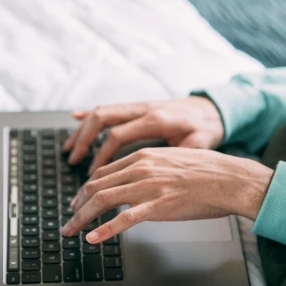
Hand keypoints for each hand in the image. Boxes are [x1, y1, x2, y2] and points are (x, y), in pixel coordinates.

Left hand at [60, 147, 274, 242]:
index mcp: (144, 157)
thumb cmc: (209, 171)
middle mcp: (141, 169)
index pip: (104, 171)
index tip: (80, 199)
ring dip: (81, 218)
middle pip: (96, 185)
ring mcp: (148, 187)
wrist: (229, 179)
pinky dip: (104, 230)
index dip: (87, 187)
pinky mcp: (158, 206)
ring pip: (102, 201)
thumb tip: (141, 178)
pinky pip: (123, 220)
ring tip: (71, 230)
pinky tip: (93, 239)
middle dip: (77, 203)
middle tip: (70, 217)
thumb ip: (153, 167)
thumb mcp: (174, 159)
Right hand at [62, 96, 224, 173]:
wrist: (215, 108)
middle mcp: (144, 109)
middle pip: (103, 118)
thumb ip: (177, 158)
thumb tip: (159, 179)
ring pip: (103, 112)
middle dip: (83, 139)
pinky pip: (111, 108)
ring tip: (69, 149)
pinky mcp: (139, 107)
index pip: (118, 135)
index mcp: (156, 119)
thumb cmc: (207, 129)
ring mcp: (140, 106)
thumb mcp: (198, 145)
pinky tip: (76, 120)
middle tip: (71, 160)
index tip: (91, 175)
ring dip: (83, 130)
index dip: (102, 156)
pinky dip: (91, 115)